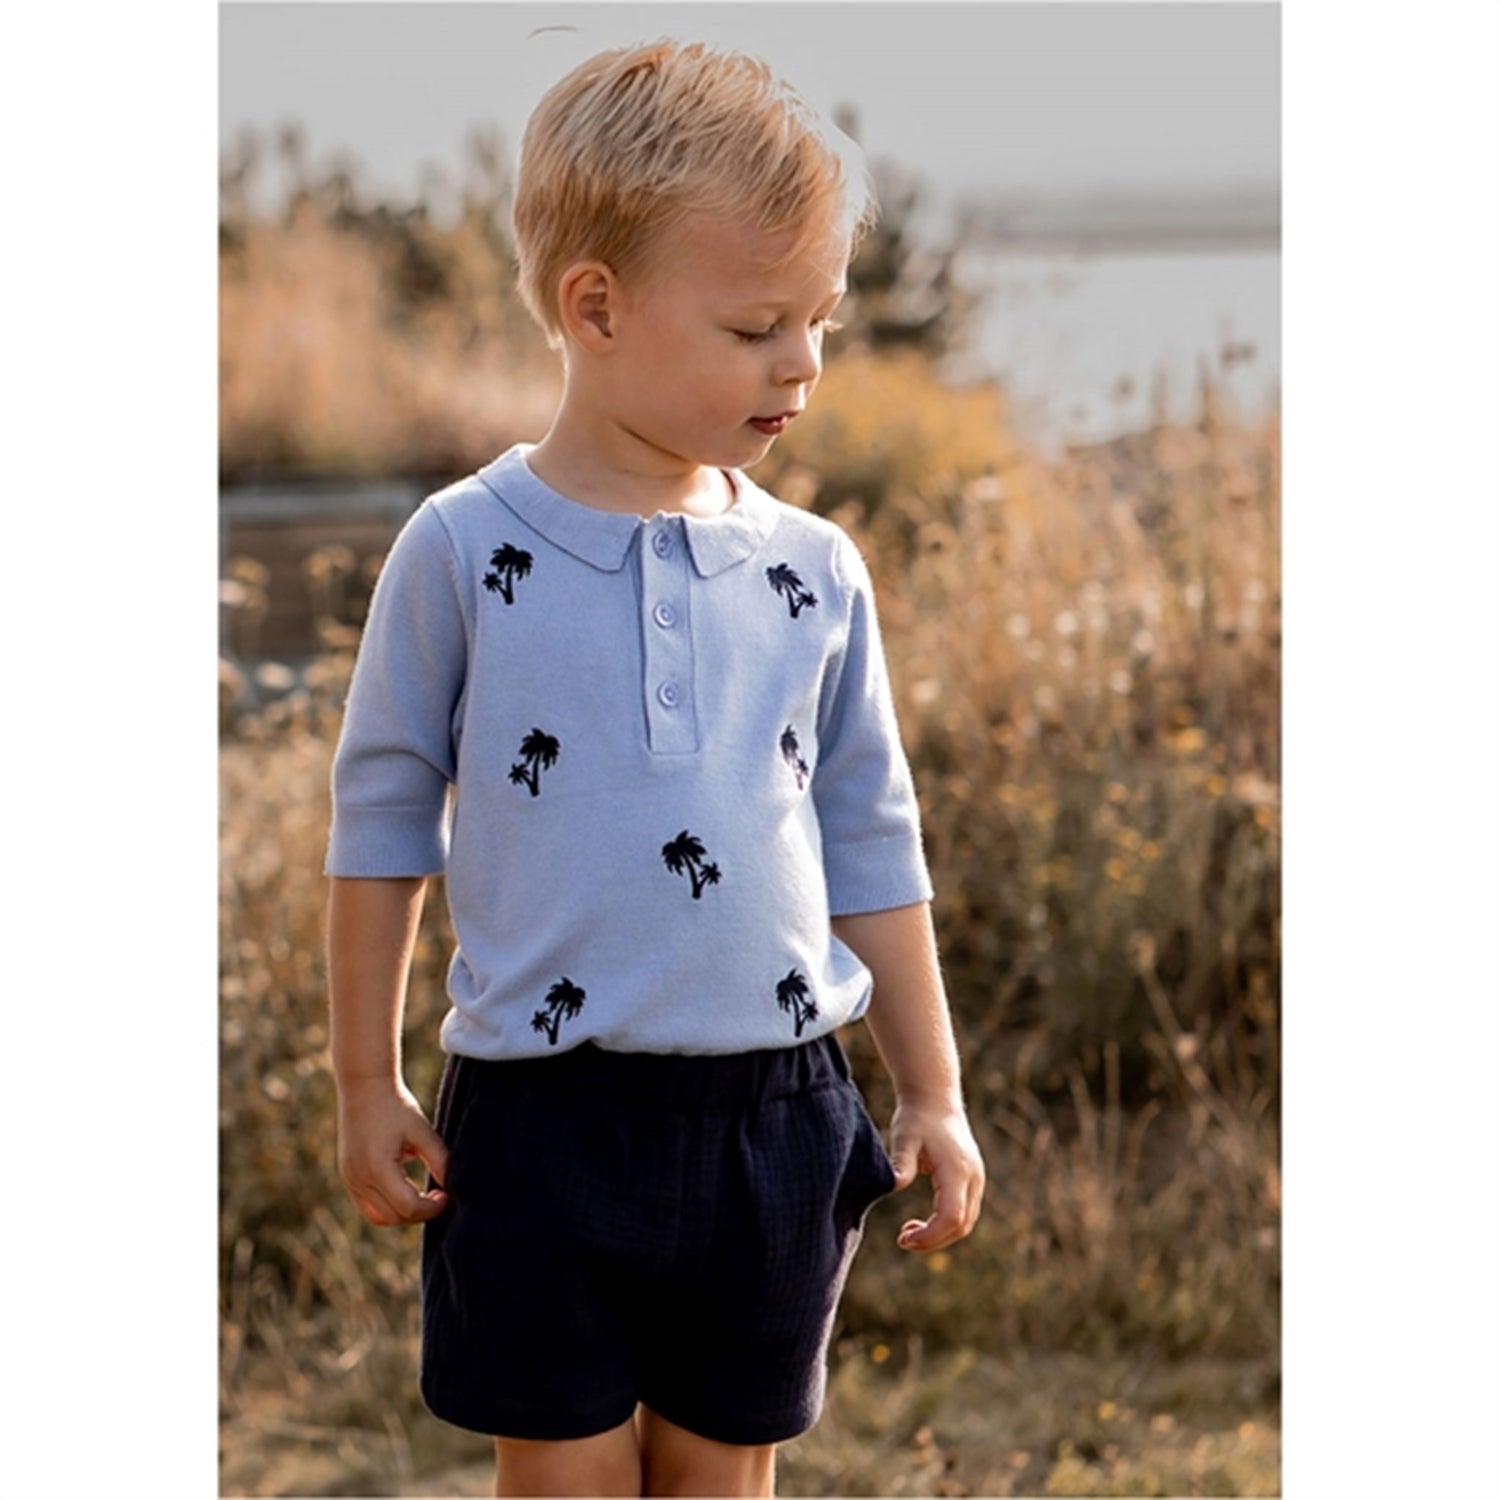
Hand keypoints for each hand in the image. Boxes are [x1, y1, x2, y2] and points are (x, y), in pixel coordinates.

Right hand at [336, 1077, 451, 1226]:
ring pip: (378, 1216)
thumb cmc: (396, 1105)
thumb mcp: (422, 1131)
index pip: (408, 1207)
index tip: (447, 1195)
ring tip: (424, 1196)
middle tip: (440, 1196)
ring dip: (403, 1213)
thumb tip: (453, 1186)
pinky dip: (388, 1206)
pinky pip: (367, 1206)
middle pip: (393, 1217)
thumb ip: (439, 1160)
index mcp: (377, 1168)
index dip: (432, 1208)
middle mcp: (358, 1178)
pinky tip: (407, 1188)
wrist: (364, 1086)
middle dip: (420, 1212)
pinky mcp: (348, 1176)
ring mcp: (349, 1179)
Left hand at [887, 1097, 984, 1251]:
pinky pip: (964, 1213)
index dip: (930, 1235)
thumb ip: (901, 1162)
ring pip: (965, 1222)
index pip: (951, 1217)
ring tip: (908, 1233)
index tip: (904, 1239)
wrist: (935, 1100)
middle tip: (903, 1240)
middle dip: (933, 1240)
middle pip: (961, 1225)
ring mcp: (976, 1180)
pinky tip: (921, 1223)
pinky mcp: (972, 1181)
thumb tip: (894, 1185)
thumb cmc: (917, 1118)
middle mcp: (973, 1178)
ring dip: (939, 1235)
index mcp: (957, 1170)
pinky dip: (945, 1224)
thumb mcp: (904, 1137)